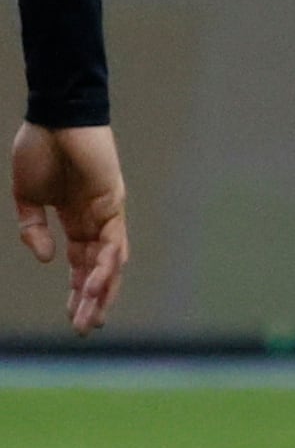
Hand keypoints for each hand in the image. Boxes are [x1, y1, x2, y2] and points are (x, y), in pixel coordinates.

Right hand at [12, 123, 128, 335]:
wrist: (53, 117)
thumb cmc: (39, 150)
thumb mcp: (27, 198)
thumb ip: (32, 230)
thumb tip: (45, 259)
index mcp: (76, 220)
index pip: (80, 264)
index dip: (75, 291)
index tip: (71, 319)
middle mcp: (97, 219)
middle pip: (99, 269)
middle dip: (92, 301)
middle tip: (85, 330)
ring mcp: (108, 211)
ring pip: (110, 260)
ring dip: (100, 290)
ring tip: (89, 317)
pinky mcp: (113, 199)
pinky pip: (113, 238)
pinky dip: (105, 262)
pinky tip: (93, 283)